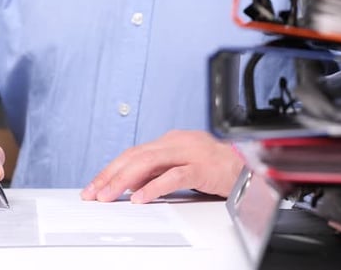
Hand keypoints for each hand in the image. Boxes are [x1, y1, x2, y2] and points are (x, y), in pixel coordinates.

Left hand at [81, 130, 243, 203]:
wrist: (247, 166)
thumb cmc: (213, 167)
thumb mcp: (179, 166)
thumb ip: (156, 172)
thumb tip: (129, 184)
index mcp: (168, 142)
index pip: (132, 153)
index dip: (111, 170)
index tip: (94, 185)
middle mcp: (175, 143)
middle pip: (135, 156)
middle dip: (110, 175)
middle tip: (93, 193)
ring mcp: (188, 153)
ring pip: (148, 163)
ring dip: (124, 181)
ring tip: (108, 196)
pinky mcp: (201, 166)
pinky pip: (173, 176)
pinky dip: (154, 187)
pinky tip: (140, 198)